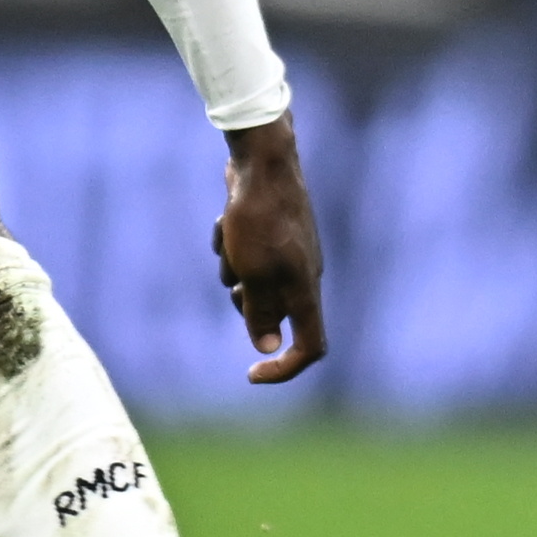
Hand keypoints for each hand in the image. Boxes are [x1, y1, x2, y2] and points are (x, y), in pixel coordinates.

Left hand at [213, 116, 326, 384]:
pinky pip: (241, 254)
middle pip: (272, 315)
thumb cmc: (259, 220)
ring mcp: (287, 254)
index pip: (310, 346)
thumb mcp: (253, 274)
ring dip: (231, 267)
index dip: (285, 368)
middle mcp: (302, 276)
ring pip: (249, 283)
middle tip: (235, 280)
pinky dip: (228, 243)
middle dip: (244, 304)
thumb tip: (268, 348)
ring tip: (229, 239)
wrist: (262, 162)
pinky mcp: (269, 234)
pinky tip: (225, 220)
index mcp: (305, 290)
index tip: (251, 373)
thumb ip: (260, 313)